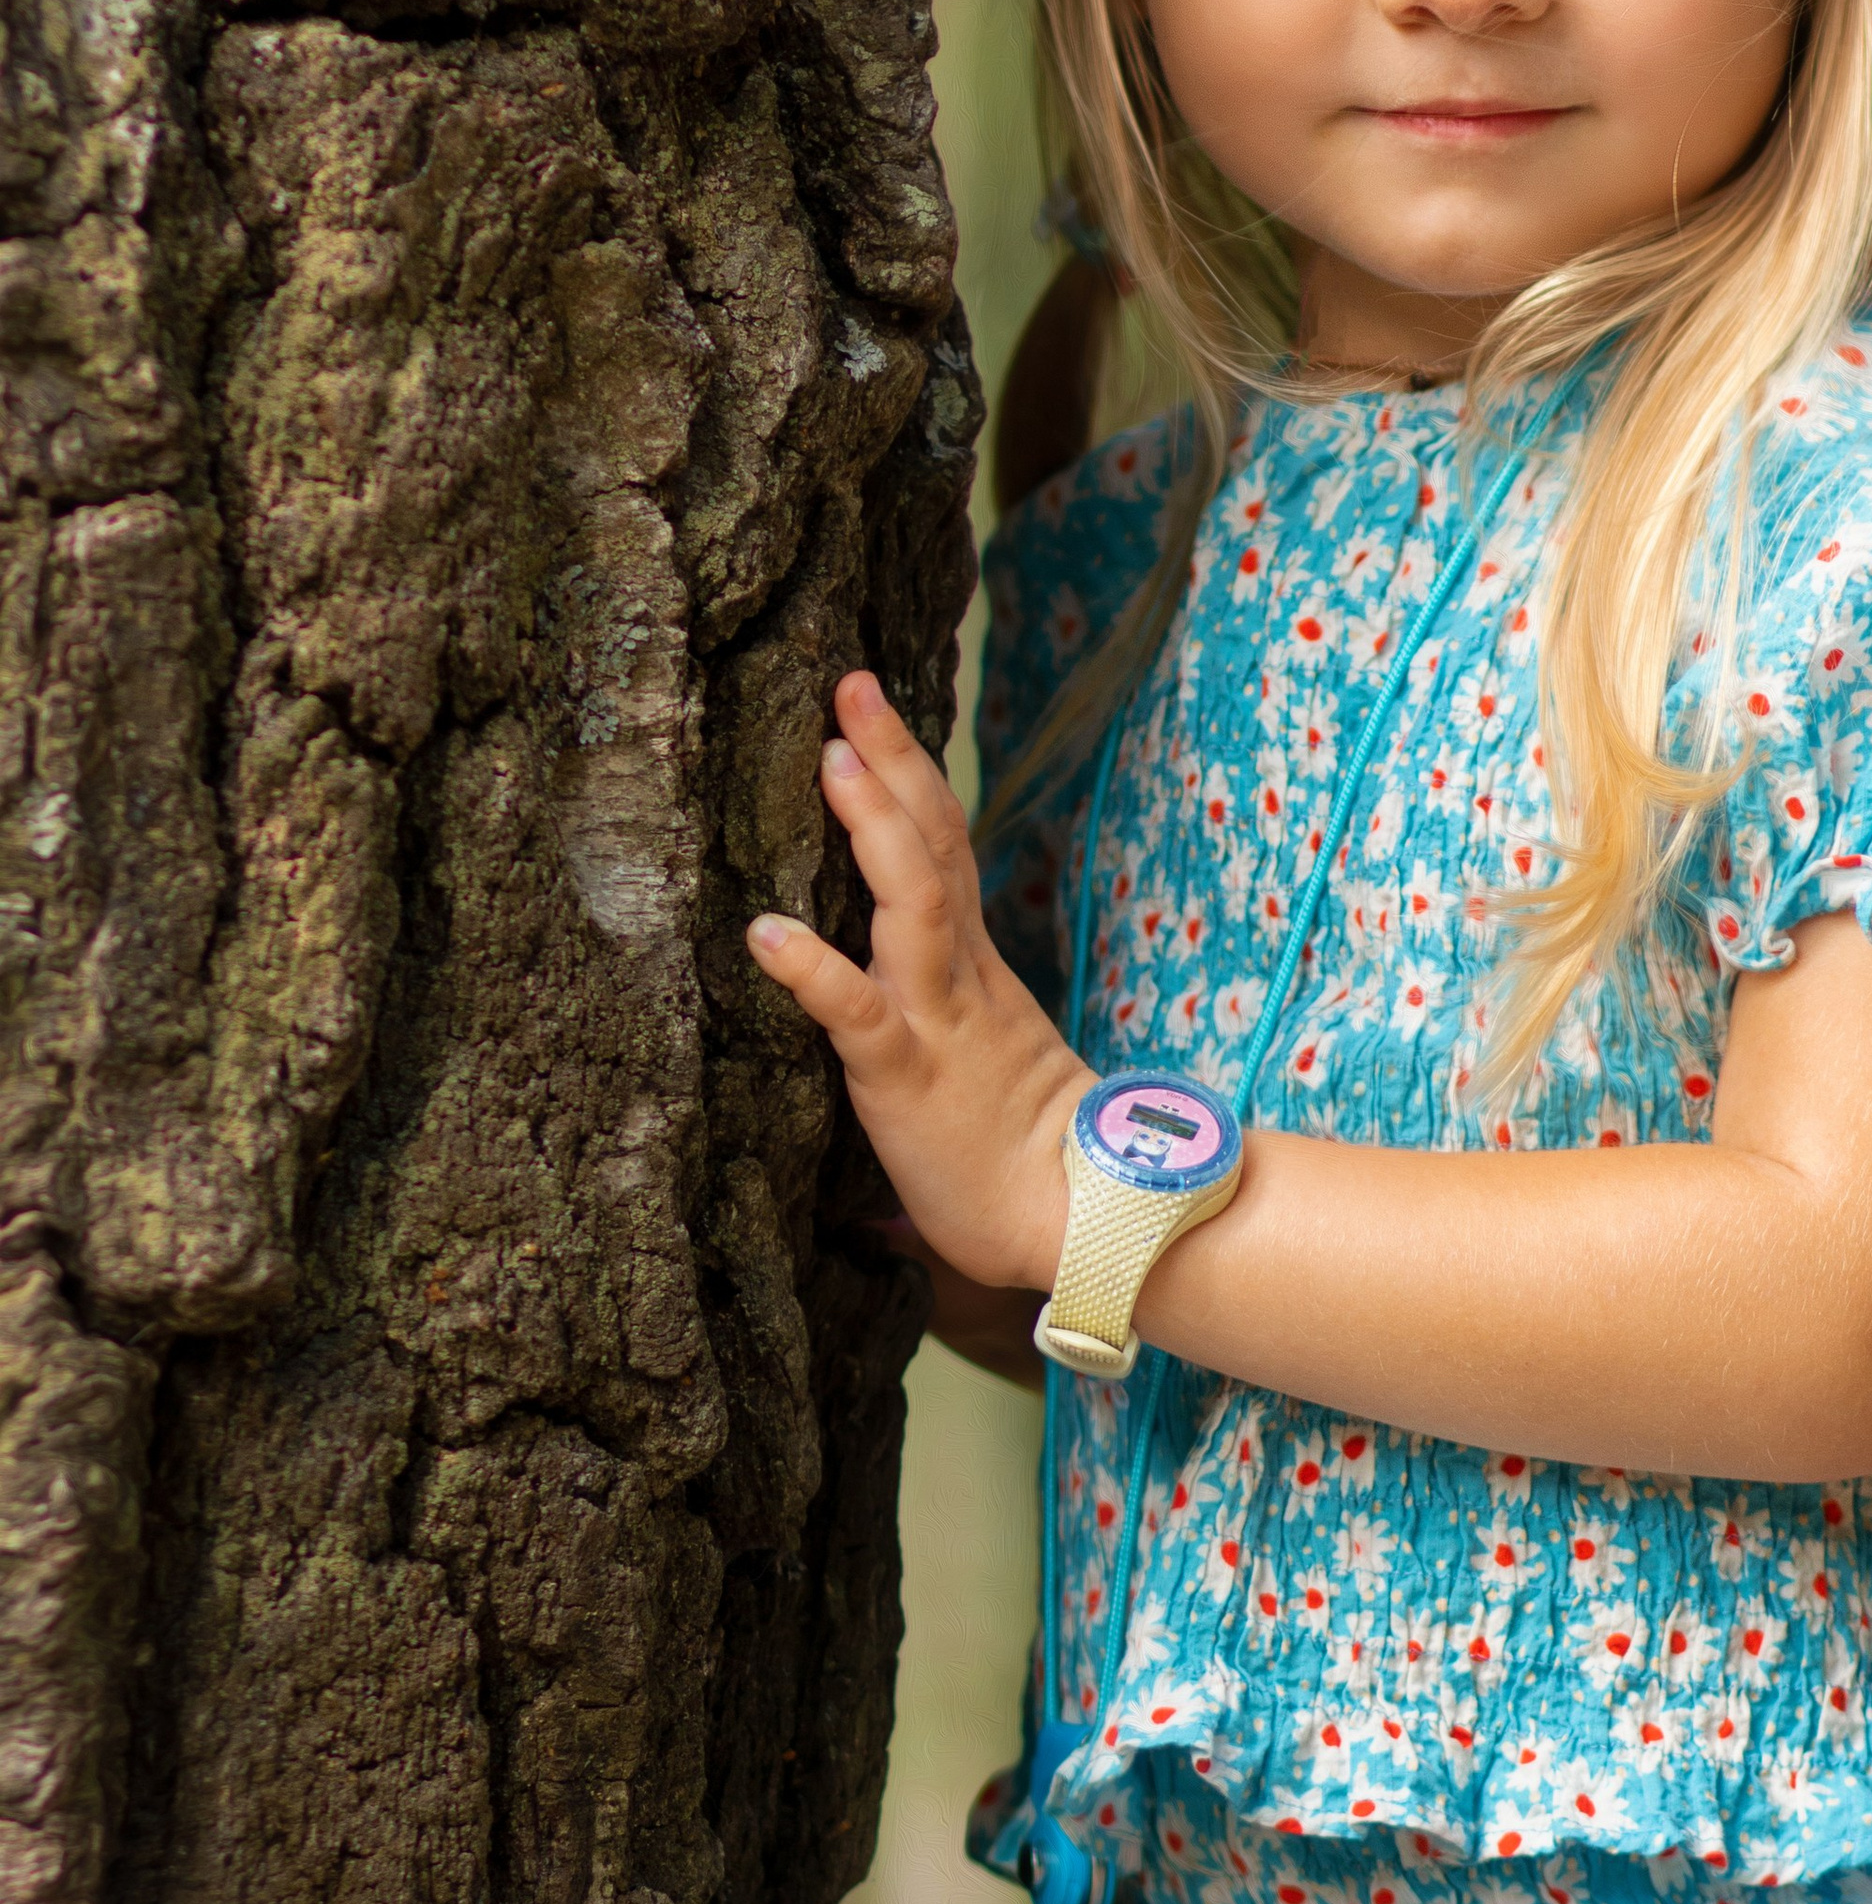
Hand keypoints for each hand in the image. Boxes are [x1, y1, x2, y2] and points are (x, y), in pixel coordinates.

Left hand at [746, 670, 1088, 1291]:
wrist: (1075, 1220)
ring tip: (830, 759)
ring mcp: (935, 1019)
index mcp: (973, 966)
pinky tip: (764, 932)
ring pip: (910, 904)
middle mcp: (957, 975)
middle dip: (892, 758)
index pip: (945, 844)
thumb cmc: (1022, 1161)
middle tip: (849, 683)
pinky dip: (812, 968)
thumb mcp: (979, 1059)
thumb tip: (880, 1002)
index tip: (868, 706)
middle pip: (933, 843)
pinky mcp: (905, 1077)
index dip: (909, 770)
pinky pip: (856, 1014)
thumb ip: (940, 1018)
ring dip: (871, 828)